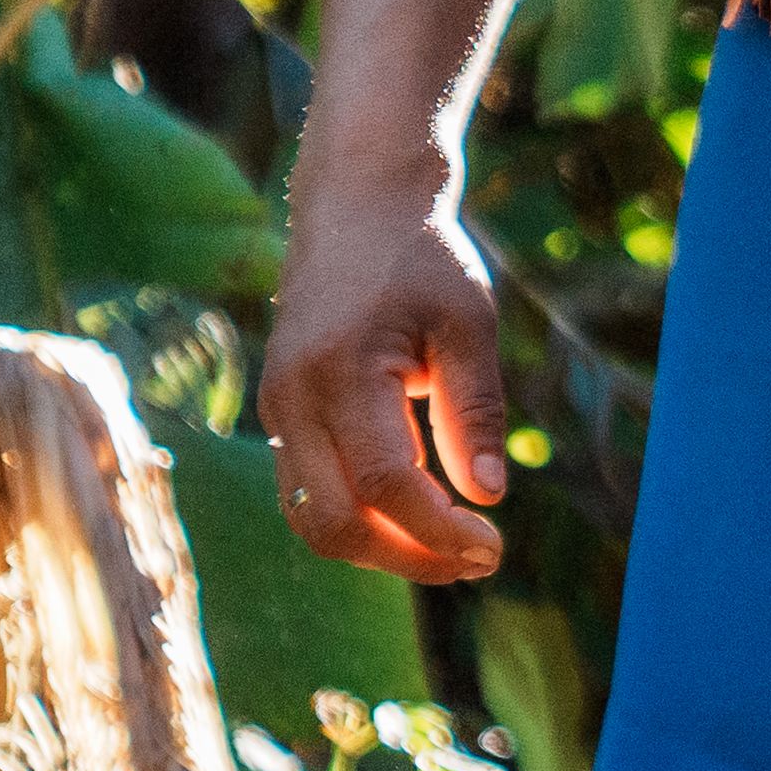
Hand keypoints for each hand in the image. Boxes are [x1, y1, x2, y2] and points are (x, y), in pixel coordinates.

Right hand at [259, 180, 515, 578]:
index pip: (383, 482)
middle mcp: (293, 398)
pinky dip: (358, 521)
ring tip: (452, 551)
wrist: (356, 208)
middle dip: (407, 557)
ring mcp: (277, 409)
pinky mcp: (280, 414)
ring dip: (379, 551)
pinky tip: (417, 521)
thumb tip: (487, 495)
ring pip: (310, 518)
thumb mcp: (468, 323)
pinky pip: (306, 493)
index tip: (493, 547)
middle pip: (333, 520)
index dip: (437, 531)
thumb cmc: (422, 260)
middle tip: (479, 561)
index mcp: (340, 372)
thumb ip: (474, 411)